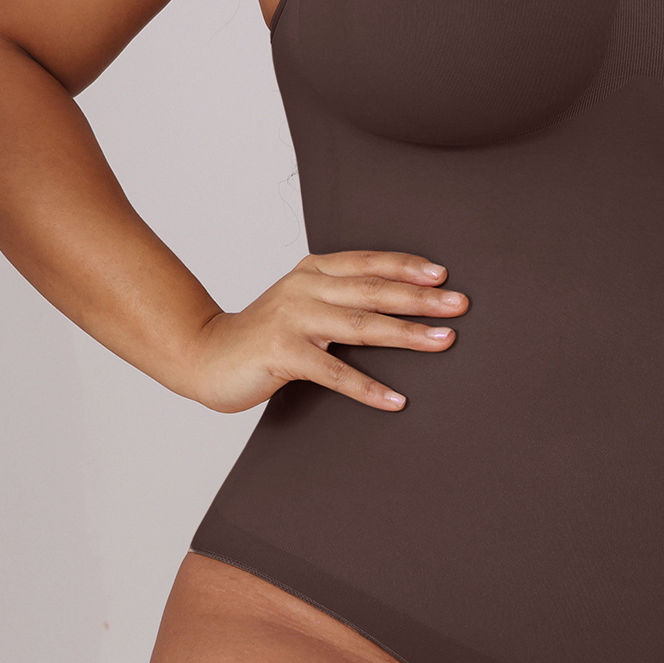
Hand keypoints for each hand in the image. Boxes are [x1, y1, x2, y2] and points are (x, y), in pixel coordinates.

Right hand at [178, 251, 465, 413]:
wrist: (204, 354)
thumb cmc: (263, 334)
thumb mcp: (300, 302)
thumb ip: (337, 296)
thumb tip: (397, 303)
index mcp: (312, 271)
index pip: (368, 263)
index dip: (407, 266)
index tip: (443, 274)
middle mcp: (305, 288)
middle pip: (373, 290)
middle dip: (421, 298)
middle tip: (459, 305)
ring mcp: (293, 319)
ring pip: (362, 325)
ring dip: (407, 334)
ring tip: (443, 341)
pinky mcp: (283, 354)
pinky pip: (335, 372)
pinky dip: (367, 387)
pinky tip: (395, 399)